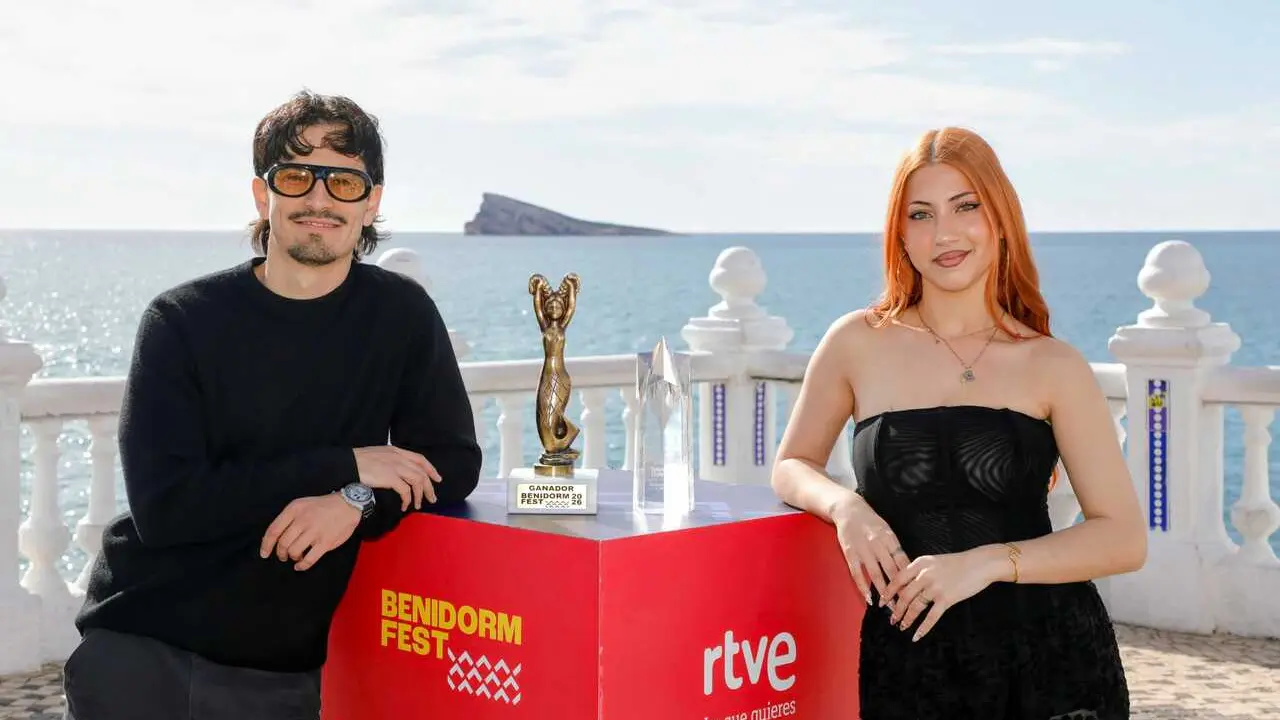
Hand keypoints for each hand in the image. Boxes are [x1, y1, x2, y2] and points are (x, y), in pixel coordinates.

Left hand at [260, 494, 360, 570]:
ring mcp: (315, 531)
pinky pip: (309, 559)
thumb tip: (275, 538)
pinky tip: (300, 565)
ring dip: (292, 558)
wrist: (348, 505)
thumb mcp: (302, 504)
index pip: (273, 530)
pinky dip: (302, 565)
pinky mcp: (325, 542)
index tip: (264, 554)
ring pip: (294, 551)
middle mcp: (303, 520)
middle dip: (281, 553)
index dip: (266, 545)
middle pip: (283, 543)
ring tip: (296, 557)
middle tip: (284, 556)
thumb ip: (289, 518)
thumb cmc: (323, 506)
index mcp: (294, 509)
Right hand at [353, 445, 441, 510]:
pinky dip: (407, 500)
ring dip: (420, 495)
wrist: (348, 463)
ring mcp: (395, 467)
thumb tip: (398, 472)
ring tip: (418, 505)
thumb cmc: (359, 461)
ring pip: (417, 481)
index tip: (437, 479)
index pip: (420, 459)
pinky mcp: (390, 477)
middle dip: (429, 487)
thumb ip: (391, 460)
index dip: (431, 469)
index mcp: (397, 451)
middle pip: (422, 472)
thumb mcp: (379, 455)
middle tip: (432, 498)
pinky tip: (405, 506)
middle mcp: (399, 458)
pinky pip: (405, 490)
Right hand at [830, 493, 909, 604]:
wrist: (848, 509)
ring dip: (883, 593)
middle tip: (907, 606)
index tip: (916, 592)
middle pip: (892, 572)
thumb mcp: (887, 530)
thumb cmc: (870, 521)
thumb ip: (894, 548)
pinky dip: (863, 587)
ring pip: (876, 575)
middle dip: (900, 590)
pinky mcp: (850, 553)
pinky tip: (868, 598)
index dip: (910, 578)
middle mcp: (878, 545)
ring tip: (890, 608)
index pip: (903, 562)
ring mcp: (863, 550)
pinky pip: (857, 573)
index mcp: (890, 539)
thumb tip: (907, 567)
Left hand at [881, 547, 1002, 640]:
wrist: (979, 564)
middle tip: (892, 619)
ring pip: (915, 607)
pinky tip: (916, 635)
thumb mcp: (933, 561)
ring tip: (902, 626)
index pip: (897, 579)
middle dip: (896, 610)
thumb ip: (919, 571)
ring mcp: (935, 587)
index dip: (888, 593)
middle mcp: (924, 574)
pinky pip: (931, 617)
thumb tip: (905, 587)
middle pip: (904, 596)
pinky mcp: (947, 598)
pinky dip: (923, 628)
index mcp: (919, 563)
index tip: (881, 602)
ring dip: (907, 619)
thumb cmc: (957, 563)